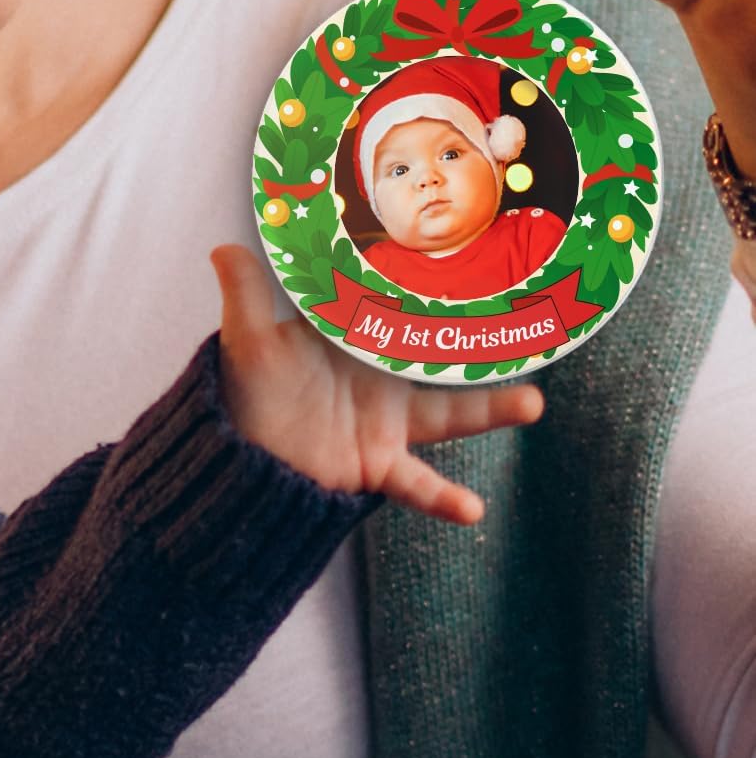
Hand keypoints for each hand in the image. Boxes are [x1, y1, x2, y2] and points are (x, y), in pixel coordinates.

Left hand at [210, 245, 543, 524]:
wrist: (237, 458)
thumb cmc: (246, 392)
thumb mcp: (247, 340)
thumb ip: (246, 294)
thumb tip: (223, 247)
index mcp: (352, 338)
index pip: (399, 307)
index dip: (434, 287)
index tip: (478, 261)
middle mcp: (378, 376)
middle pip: (439, 355)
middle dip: (480, 342)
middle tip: (526, 321)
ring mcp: (385, 421)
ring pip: (448, 413)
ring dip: (490, 410)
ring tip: (534, 403)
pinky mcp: (379, 463)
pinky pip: (418, 483)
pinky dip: (444, 498)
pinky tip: (472, 510)